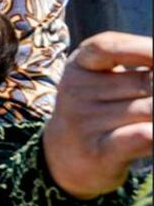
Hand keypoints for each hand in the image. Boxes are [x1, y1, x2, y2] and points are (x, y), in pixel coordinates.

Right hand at [43, 31, 152, 198]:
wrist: (61, 157)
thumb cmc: (96, 112)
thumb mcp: (101, 81)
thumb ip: (135, 68)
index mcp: (79, 66)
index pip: (107, 47)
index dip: (141, 48)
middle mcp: (76, 91)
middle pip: (144, 82)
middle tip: (153, 97)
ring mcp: (84, 122)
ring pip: (150, 110)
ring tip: (152, 116)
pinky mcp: (99, 152)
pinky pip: (140, 136)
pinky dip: (153, 133)